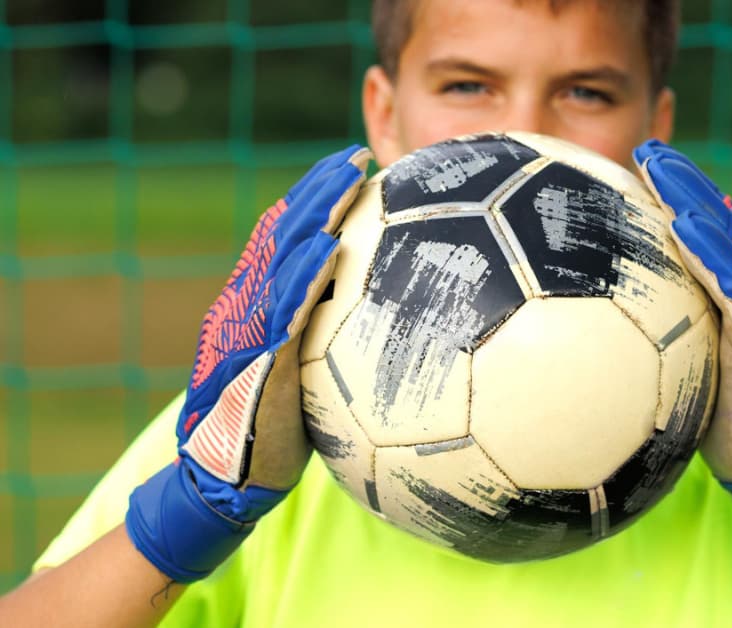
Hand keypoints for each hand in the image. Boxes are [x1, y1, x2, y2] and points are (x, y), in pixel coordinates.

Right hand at [125, 146, 370, 581]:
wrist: (226, 482)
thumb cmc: (274, 432)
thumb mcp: (306, 376)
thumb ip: (328, 339)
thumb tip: (379, 320)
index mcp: (259, 308)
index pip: (287, 241)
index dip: (316, 200)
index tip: (353, 167)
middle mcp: (248, 309)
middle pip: (284, 237)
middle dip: (319, 192)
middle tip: (356, 155)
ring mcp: (248, 333)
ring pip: (282, 263)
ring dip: (315, 217)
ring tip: (346, 180)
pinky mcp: (255, 364)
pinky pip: (283, 315)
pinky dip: (304, 279)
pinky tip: (330, 249)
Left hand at [635, 141, 731, 570]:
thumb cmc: (731, 432)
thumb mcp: (688, 380)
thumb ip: (661, 350)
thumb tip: (600, 342)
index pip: (705, 243)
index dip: (678, 201)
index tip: (642, 169)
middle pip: (717, 229)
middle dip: (684, 184)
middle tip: (648, 148)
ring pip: (727, 246)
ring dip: (693, 200)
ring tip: (660, 165)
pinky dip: (710, 253)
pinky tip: (681, 225)